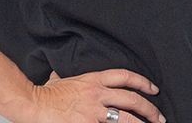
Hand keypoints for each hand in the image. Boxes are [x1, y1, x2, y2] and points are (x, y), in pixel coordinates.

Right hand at [14, 68, 163, 122]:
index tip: (153, 89)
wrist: (32, 104)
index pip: (124, 77)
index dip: (143, 82)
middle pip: (132, 99)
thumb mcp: (59, 79)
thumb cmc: (44, 94)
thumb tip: (59, 73)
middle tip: (159, 117)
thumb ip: (65, 77)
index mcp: (93, 80)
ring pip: (127, 118)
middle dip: (150, 109)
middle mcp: (97, 94)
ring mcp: (94, 111)